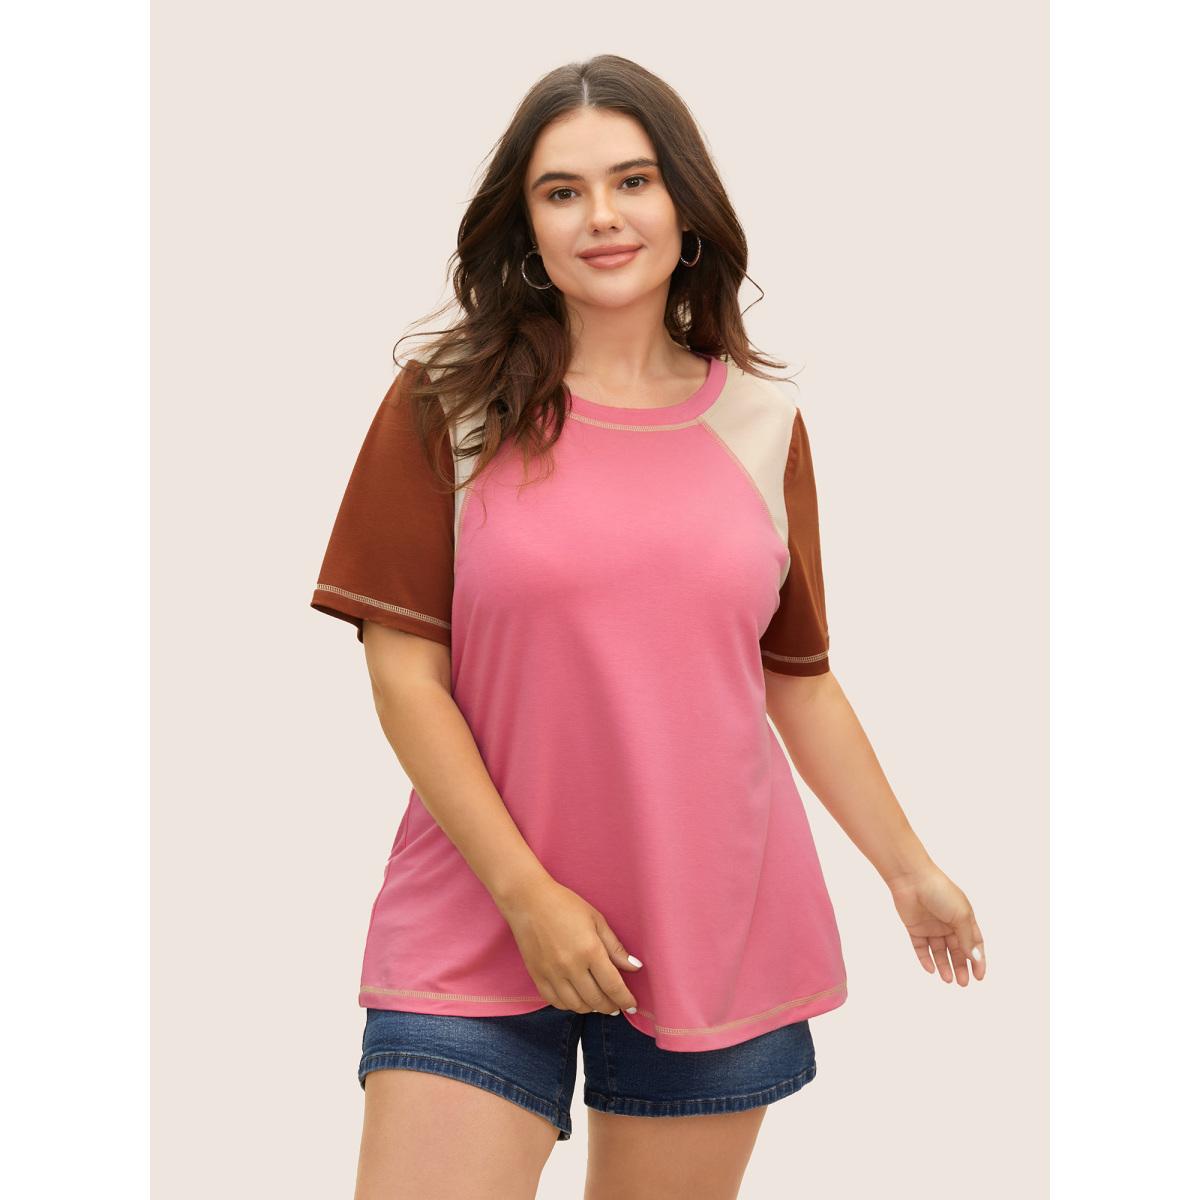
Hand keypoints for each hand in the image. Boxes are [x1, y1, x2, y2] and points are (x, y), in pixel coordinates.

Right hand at [496, 876, 643, 1014]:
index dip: (625, 1000)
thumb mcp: (596, 920)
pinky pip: (555, 1002)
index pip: (613, 985)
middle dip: (610, 1007)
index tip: (632, 1005)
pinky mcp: (537, 976)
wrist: (528, 901)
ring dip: (591, 1008)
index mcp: (590, 950)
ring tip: (598, 1003)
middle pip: (596, 1000)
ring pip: (576, 1005)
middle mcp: (571, 967)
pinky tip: (576, 999)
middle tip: (616, 1005)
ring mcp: (552, 974)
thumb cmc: (565, 905)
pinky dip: (569, 1005)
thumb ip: (615, 947)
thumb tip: (634, 967)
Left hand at [887, 864, 985, 985]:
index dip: (978, 959)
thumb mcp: (960, 915)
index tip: (980, 976)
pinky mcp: (915, 928)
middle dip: (961, 966)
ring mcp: (931, 926)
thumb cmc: (940, 891)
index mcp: (963, 917)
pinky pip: (921, 947)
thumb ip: (968, 938)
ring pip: (940, 951)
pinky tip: (931, 970)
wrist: (911, 879)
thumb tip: (977, 958)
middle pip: (957, 950)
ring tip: (949, 980)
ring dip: (945, 966)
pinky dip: (926, 959)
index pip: (974, 943)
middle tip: (963, 983)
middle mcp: (948, 923)